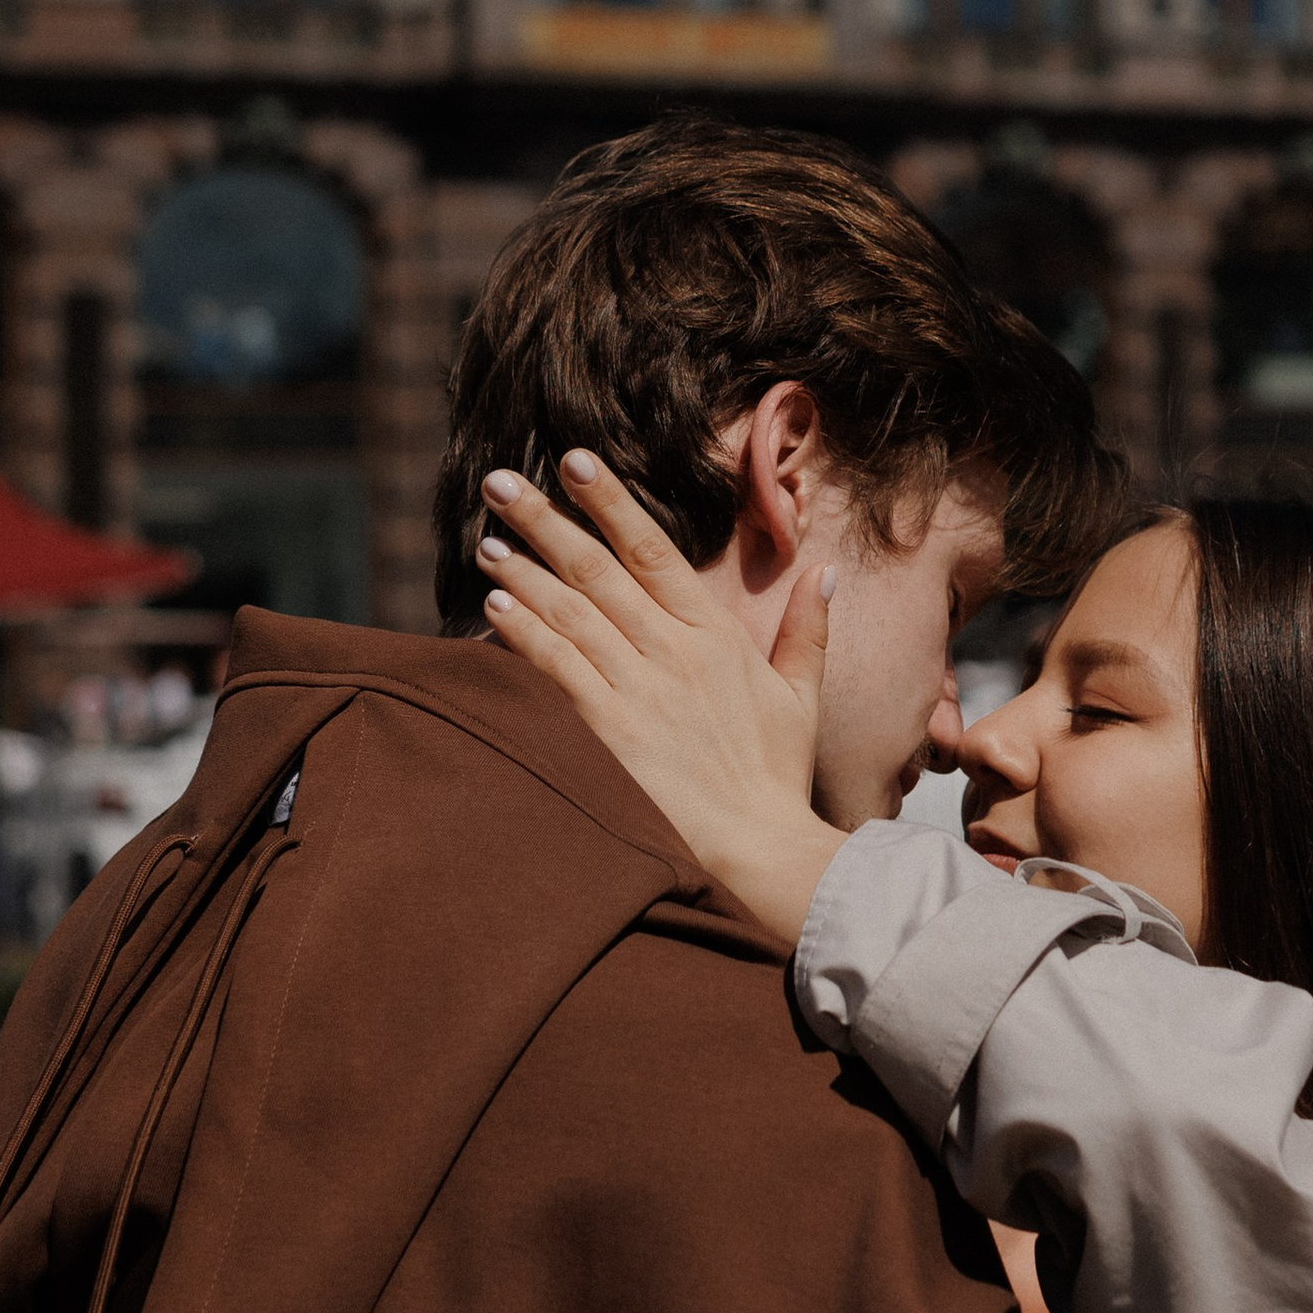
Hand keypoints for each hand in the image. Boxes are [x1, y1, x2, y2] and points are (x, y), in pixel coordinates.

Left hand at [477, 449, 845, 951]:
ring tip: (486, 540)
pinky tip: (494, 606)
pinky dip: (524, 632)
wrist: (758, 851)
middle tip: (499, 482)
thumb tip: (826, 572)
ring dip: (524, 570)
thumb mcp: (803, 697)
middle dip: (545, 519)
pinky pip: (557, 667)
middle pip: (598, 568)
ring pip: (570, 611)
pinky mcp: (609, 730)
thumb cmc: (776, 779)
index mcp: (714, 635)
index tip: (575, 461)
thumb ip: (809, 630)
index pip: (653, 551)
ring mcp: (638, 689)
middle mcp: (672, 650)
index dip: (611, 502)